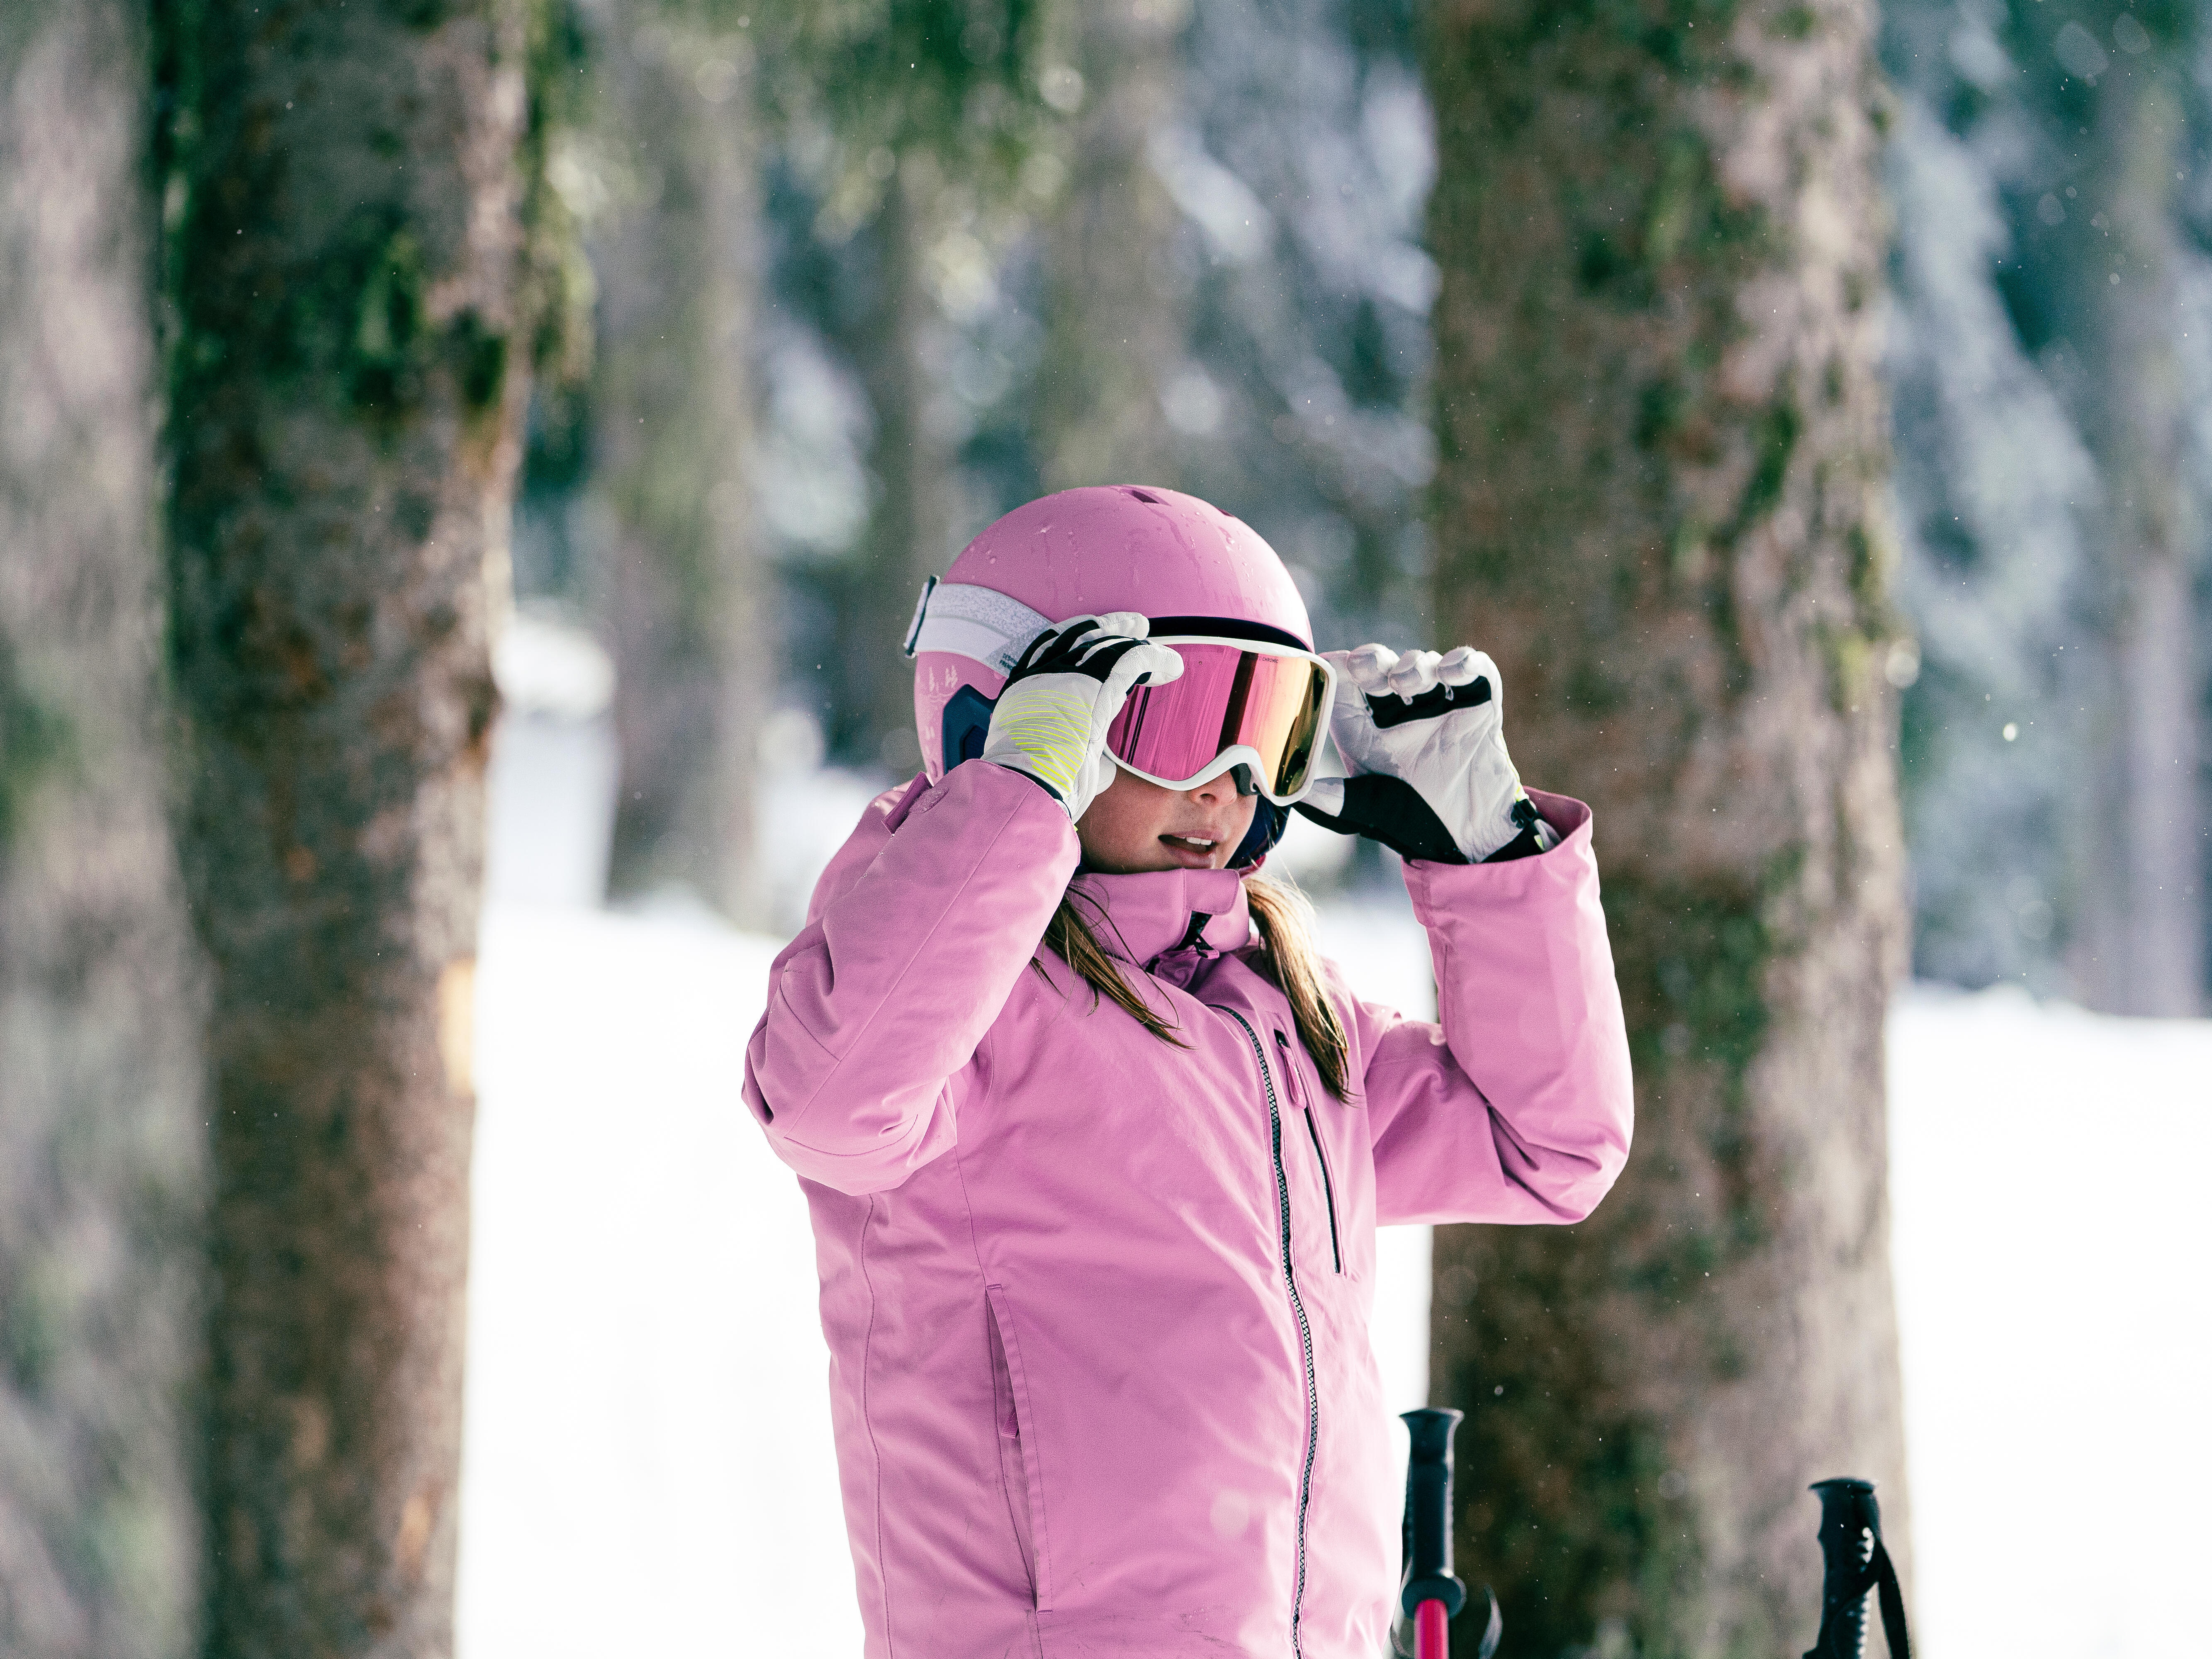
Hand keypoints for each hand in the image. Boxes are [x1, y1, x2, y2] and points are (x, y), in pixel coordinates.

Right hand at [980, 614, 1182, 820]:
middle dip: (1109, 626)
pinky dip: (1155, 660)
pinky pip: (1134, 659)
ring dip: (1135, 642)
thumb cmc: (1034, 781)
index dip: (1075, 634)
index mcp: (1023, 689)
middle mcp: (1042, 673)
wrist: (1029, 778)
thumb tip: (1101, 766)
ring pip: (1108, 645)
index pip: (1049, 647)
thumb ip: (1073, 751)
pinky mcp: (1099, 680)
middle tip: (1132, 624)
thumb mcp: (1043, 757)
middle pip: (1081, 635)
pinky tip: (1171, 665)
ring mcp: (1068, 672)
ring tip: (1153, 639)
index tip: (1093, 629)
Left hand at [1295, 643, 1553, 862]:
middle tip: (1365, 667)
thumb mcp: (1368, 813)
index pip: (1344, 689)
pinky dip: (1461, 662)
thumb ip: (1333, 801)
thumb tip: (1293, 793)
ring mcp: (1440, 705)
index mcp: (1366, 731)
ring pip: (1421, 662)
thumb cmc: (1415, 825)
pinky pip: (1473, 669)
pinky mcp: (1479, 703)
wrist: (1473, 839)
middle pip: (1380, 666)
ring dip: (1412, 664)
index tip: (1327, 663)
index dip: (1334, 671)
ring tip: (1406, 683)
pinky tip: (1450, 674)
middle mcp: (1399, 713)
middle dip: (1371, 659)